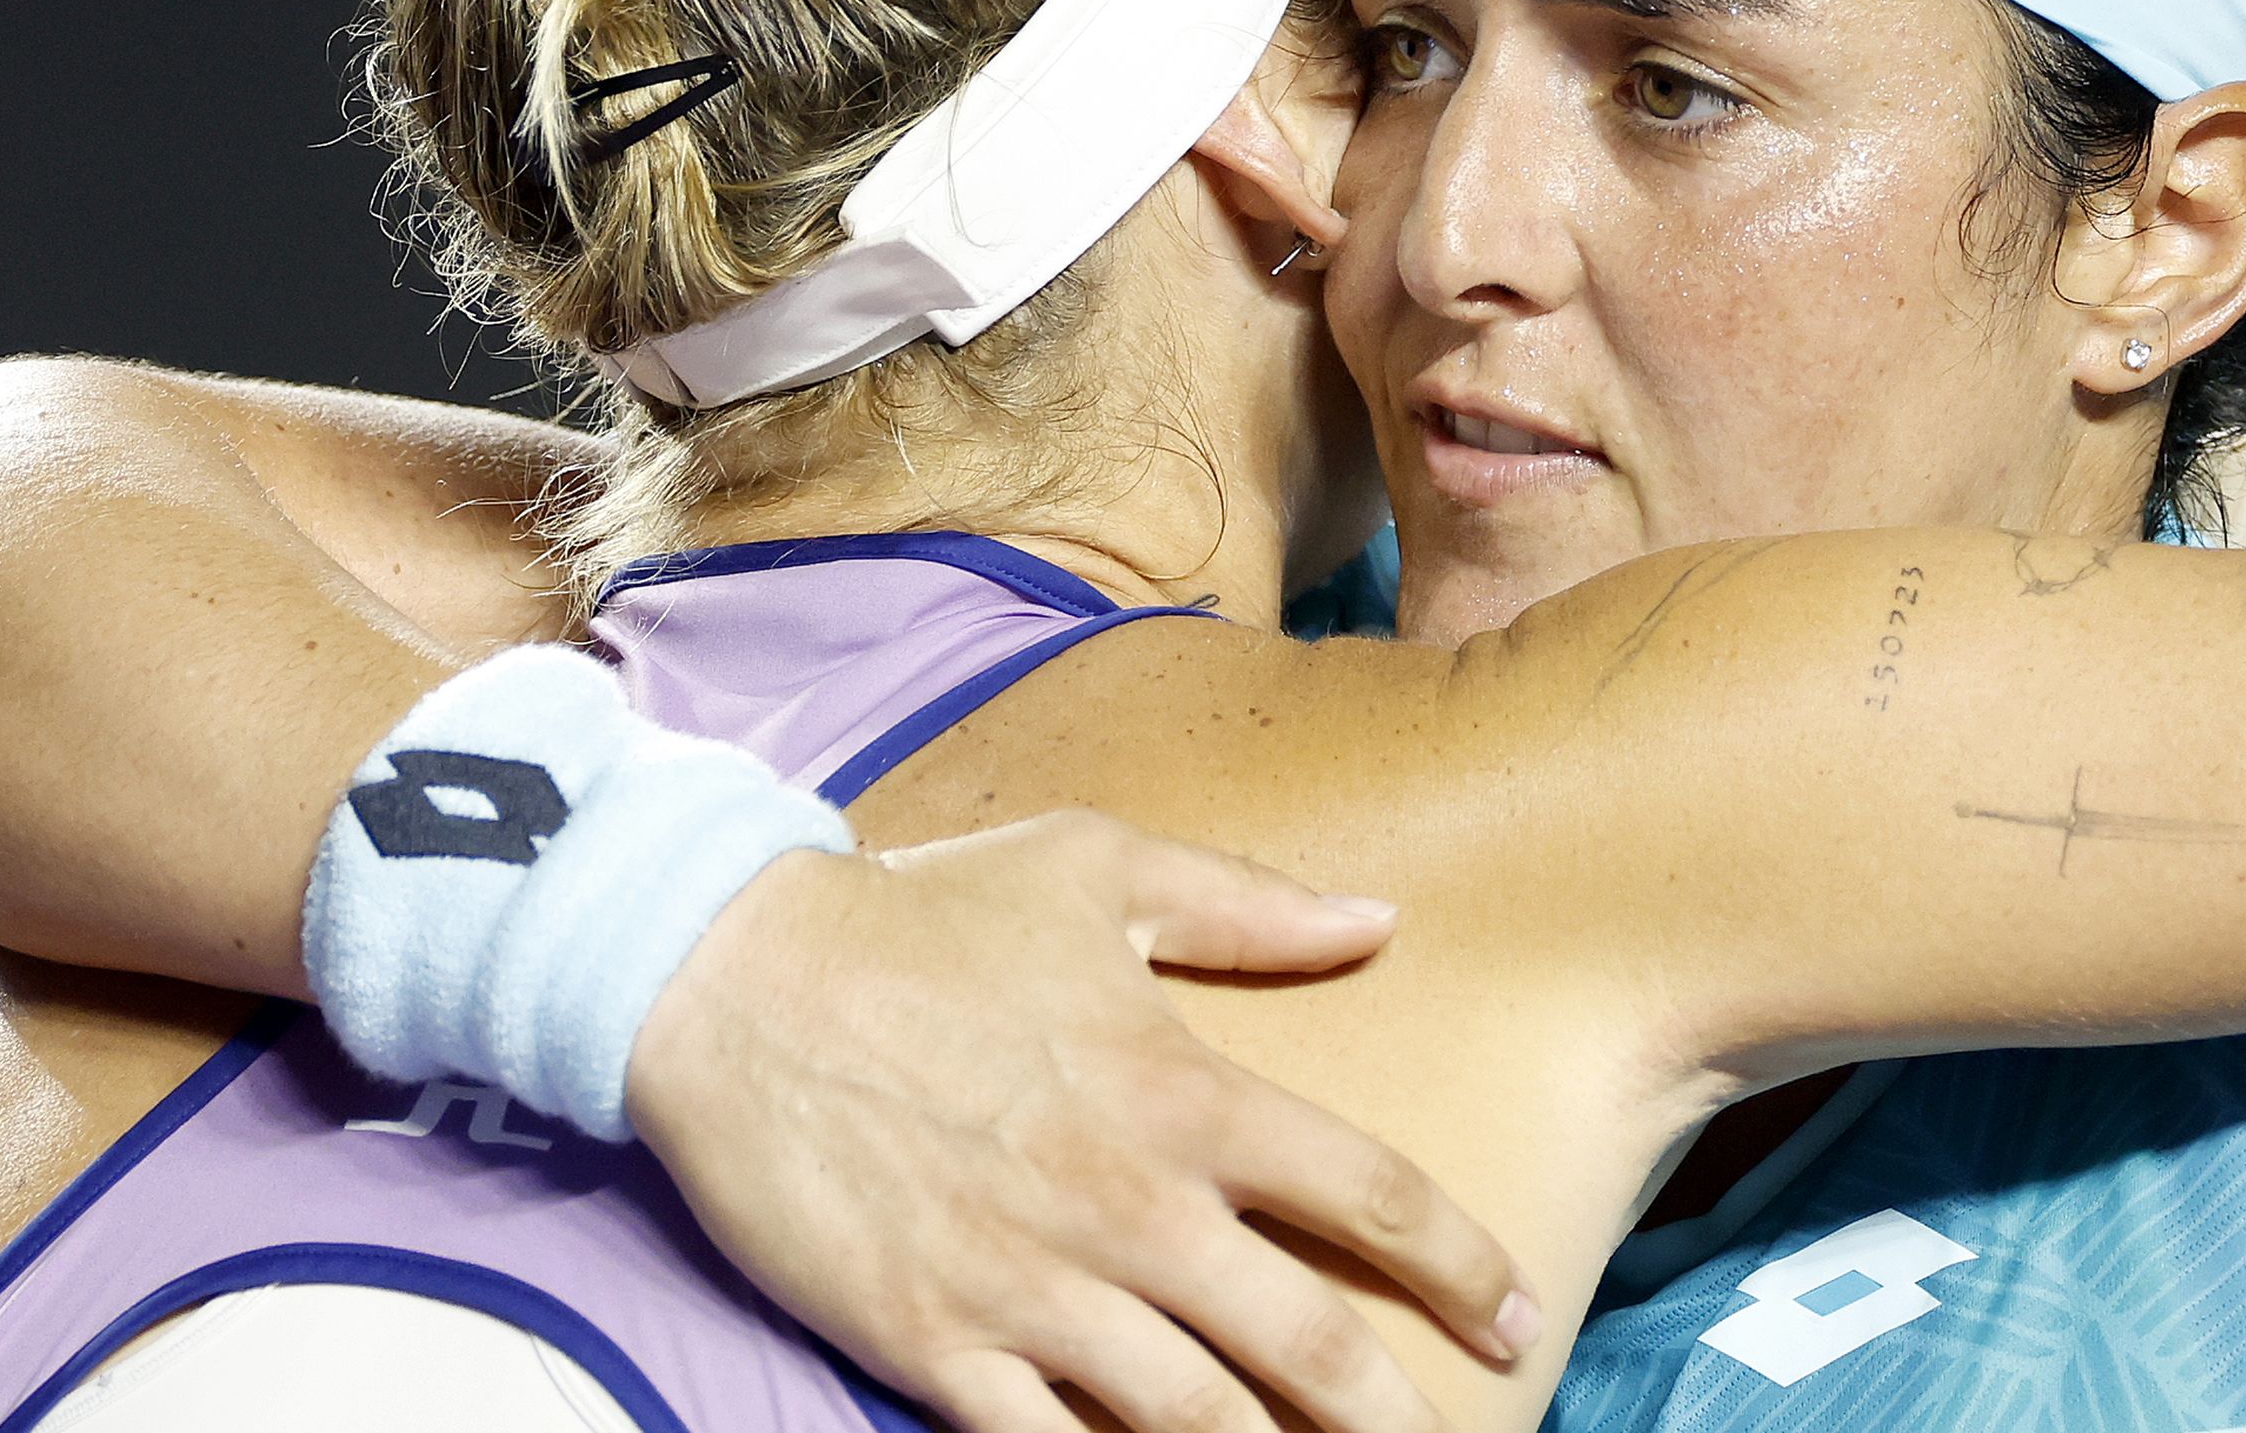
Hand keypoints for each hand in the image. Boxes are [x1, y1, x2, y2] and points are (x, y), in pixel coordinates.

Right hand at [627, 810, 1538, 1432]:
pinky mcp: (937, 1344)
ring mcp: (1031, 1286)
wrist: (729, 980)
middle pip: (1304, 1343)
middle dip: (1394, 1413)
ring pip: (1193, 1422)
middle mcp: (1126, 1203)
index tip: (1516, 1314)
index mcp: (1181, 1091)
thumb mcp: (1097, 868)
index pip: (1366, 1193)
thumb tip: (1381, 922)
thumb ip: (1249, 905)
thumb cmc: (923, 914)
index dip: (1460, 1262)